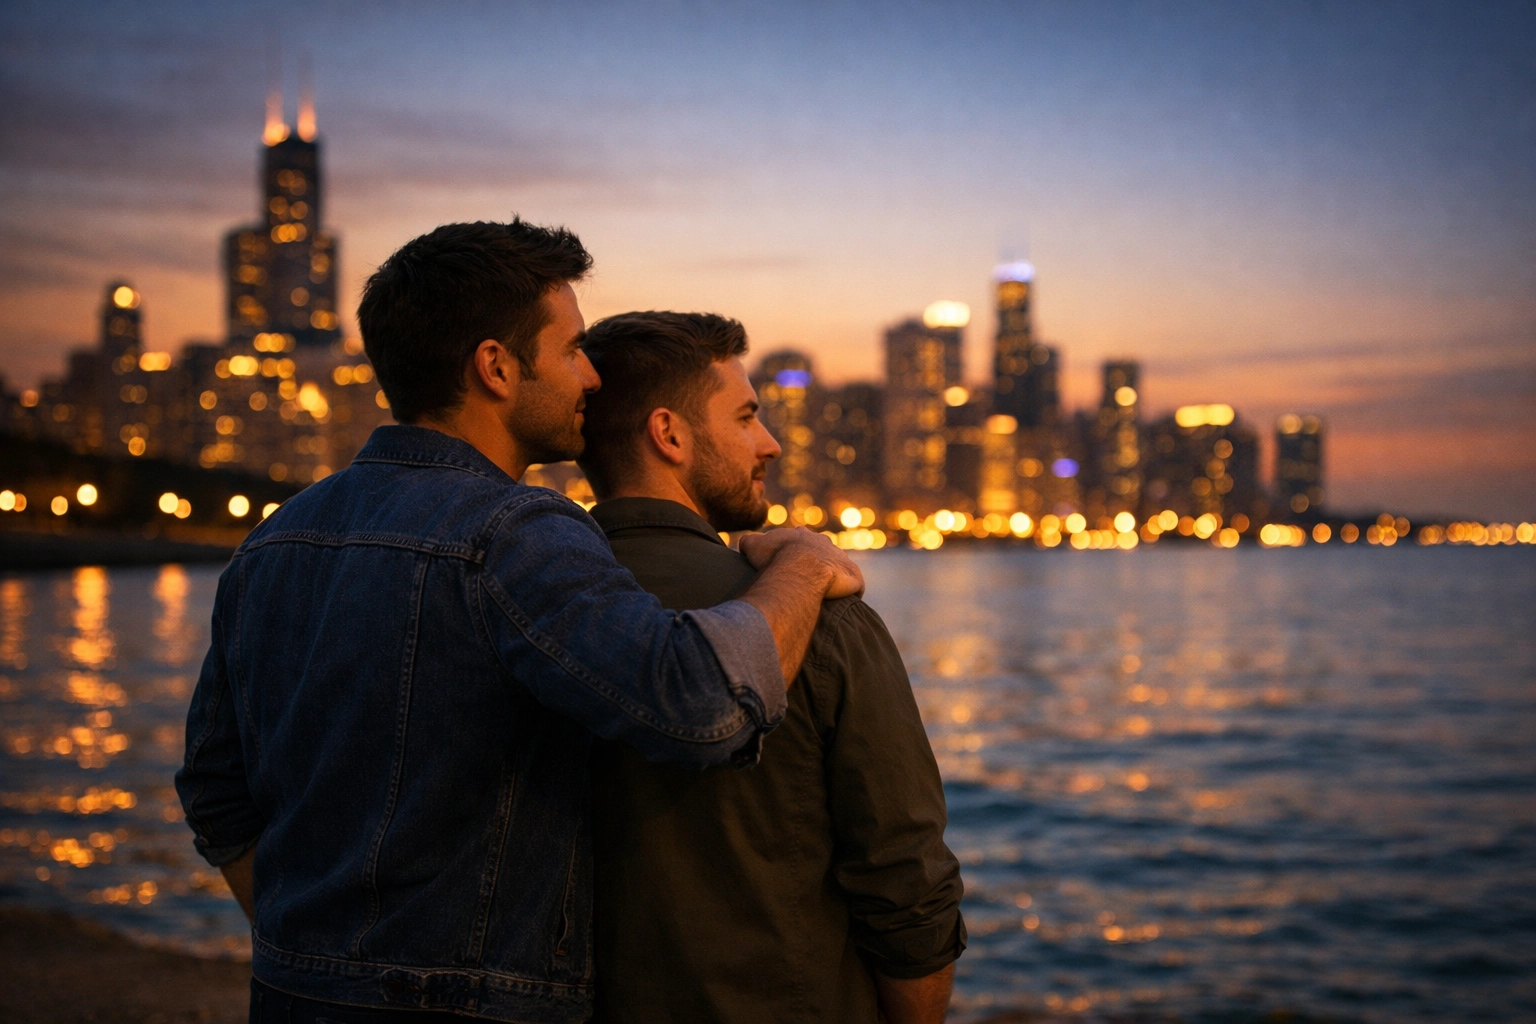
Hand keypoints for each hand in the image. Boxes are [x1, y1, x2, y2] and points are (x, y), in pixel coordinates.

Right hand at [739, 528, 864, 598]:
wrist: (801, 568)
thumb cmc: (775, 557)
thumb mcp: (754, 545)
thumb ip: (749, 542)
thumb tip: (742, 544)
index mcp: (803, 536)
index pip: (801, 540)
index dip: (795, 551)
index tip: (790, 563)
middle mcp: (826, 544)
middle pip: (823, 552)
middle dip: (818, 564)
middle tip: (807, 581)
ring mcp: (841, 559)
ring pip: (840, 568)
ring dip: (835, 580)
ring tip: (825, 596)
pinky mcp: (853, 576)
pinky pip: (856, 586)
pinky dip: (851, 594)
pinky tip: (842, 605)